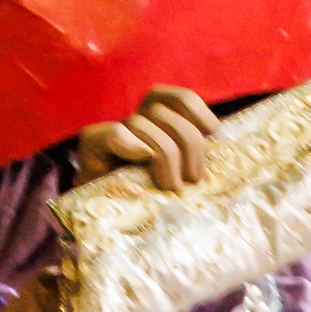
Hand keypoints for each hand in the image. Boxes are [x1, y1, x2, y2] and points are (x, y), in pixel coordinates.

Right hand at [77, 86, 219, 189]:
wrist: (106, 212)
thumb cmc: (150, 194)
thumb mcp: (182, 171)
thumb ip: (195, 153)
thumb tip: (217, 139)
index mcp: (160, 118)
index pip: (180, 98)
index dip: (198, 111)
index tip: (212, 131)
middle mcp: (138, 118)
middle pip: (167, 114)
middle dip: (188, 144)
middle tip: (193, 178)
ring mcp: (115, 131)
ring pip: (144, 124)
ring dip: (166, 156)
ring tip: (173, 186)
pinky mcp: (93, 145)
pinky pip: (114, 134)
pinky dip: (132, 145)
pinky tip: (144, 160)